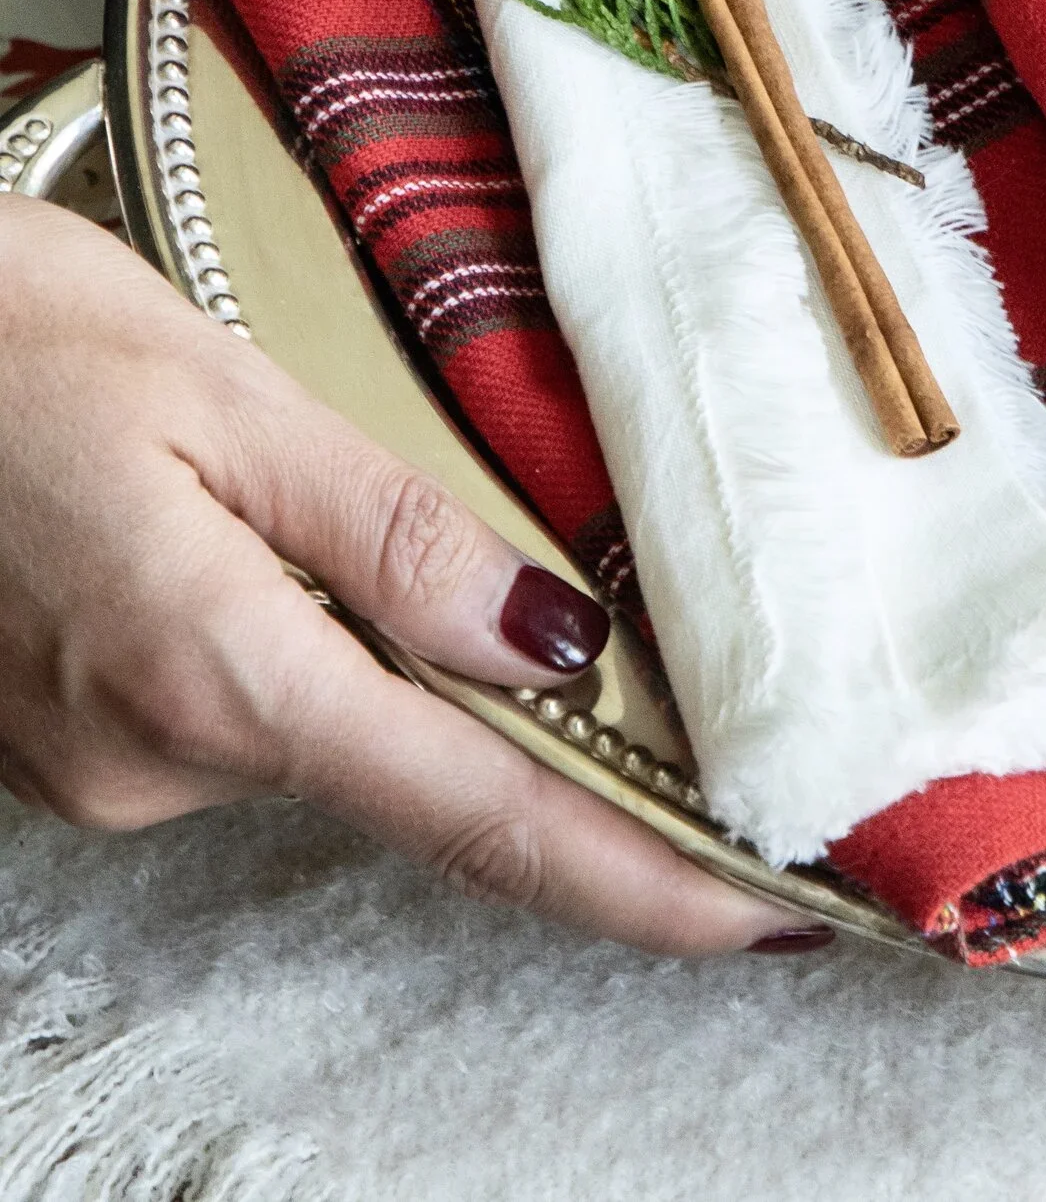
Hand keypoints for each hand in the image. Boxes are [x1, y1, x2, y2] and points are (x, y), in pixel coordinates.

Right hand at [0, 198, 819, 953]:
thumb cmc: (24, 337)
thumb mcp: (235, 397)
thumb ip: (401, 534)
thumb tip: (558, 643)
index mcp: (217, 674)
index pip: (481, 815)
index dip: (639, 876)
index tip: (769, 910)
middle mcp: (157, 761)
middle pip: (417, 774)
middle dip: (531, 730)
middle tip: (659, 675)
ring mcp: (103, 772)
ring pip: (327, 732)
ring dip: (390, 660)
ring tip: (347, 509)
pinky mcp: (74, 751)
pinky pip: (247, 714)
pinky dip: (302, 655)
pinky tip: (264, 545)